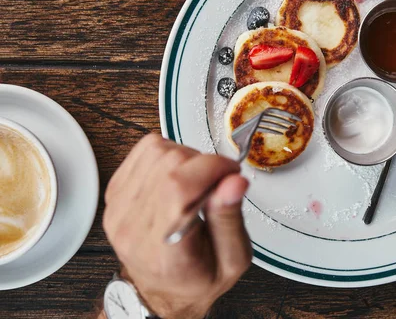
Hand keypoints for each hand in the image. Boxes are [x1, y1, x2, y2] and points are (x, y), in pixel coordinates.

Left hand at [102, 134, 251, 318]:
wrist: (163, 291)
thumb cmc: (196, 278)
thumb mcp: (232, 260)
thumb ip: (231, 218)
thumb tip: (234, 181)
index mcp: (165, 250)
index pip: (179, 187)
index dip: (212, 168)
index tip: (231, 173)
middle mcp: (133, 227)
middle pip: (169, 163)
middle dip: (204, 163)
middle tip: (217, 182)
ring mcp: (119, 208)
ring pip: (156, 150)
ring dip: (185, 158)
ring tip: (197, 182)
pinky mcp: (114, 192)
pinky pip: (143, 151)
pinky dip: (167, 155)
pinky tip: (178, 176)